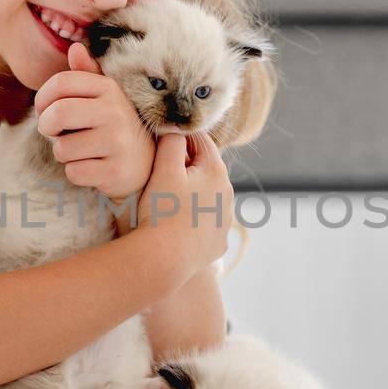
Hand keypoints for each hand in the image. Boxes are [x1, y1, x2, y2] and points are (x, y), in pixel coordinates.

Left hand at [33, 42, 155, 207]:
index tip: (43, 109)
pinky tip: (91, 167)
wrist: (147, 165)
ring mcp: (118, 143)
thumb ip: (86, 75)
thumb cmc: (115, 127)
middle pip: (59, 113)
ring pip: (62, 148)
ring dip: (63, 153)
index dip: (43, 98)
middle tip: (52, 131)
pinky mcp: (116, 171)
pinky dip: (75, 172)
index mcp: (110, 89)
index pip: (61, 83)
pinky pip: (74, 172)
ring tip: (79, 150)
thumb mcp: (105, 98)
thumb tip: (75, 48)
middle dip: (46, 126)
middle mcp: (116, 112)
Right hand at [135, 130, 233, 273]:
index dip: (179, 138)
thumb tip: (176, 130)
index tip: (161, 142)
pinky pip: (206, 223)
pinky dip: (194, 220)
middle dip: (186, 167)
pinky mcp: (218, 242)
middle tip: (160, 173)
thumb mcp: (164, 168)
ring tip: (167, 201)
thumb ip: (171, 142)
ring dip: (191, 193)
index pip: (200, 140)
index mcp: (216, 170)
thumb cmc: (163, 211)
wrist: (166, 258)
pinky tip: (177, 225)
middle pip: (206, 169)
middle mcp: (228, 193)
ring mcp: (225, 220)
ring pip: (208, 196)